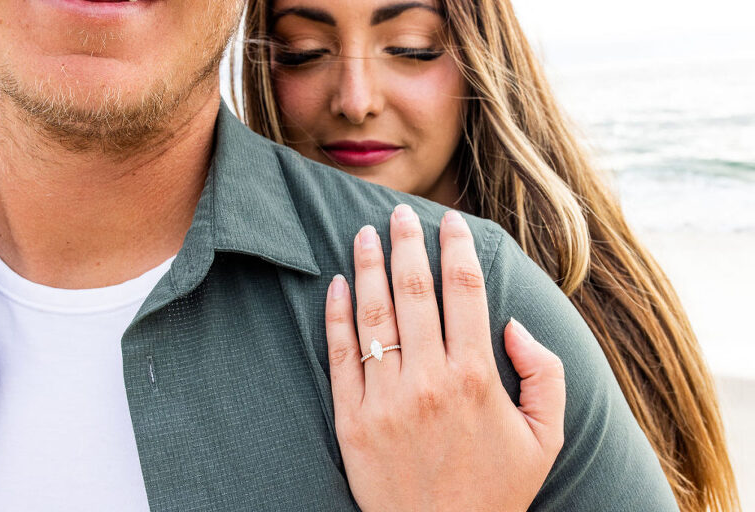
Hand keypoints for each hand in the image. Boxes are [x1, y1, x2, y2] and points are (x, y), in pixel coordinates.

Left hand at [324, 204, 565, 511]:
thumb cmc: (495, 489)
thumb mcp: (545, 436)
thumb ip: (543, 372)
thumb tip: (512, 322)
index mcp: (477, 377)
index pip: (465, 291)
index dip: (457, 248)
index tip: (450, 221)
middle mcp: (429, 380)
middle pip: (415, 291)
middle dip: (407, 244)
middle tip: (400, 213)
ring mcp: (385, 398)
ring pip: (374, 314)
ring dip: (368, 267)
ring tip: (364, 233)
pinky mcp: (351, 419)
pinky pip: (340, 355)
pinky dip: (337, 315)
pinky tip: (337, 284)